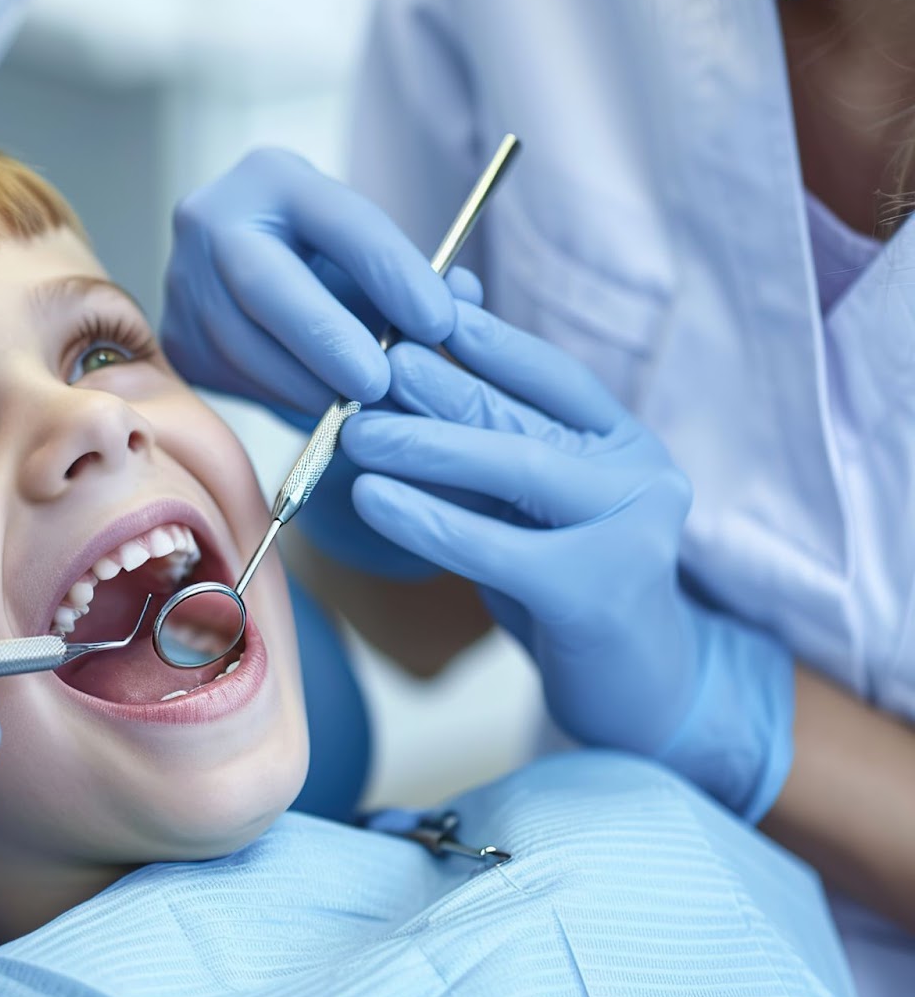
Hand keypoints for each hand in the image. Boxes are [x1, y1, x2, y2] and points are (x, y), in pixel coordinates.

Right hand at [161, 147, 456, 420]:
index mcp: (274, 178)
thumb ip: (418, 279)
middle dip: (329, 341)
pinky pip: (230, 377)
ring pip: (243, 345)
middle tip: (381, 384)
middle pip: (268, 287)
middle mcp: (212, 220)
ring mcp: (182, 280)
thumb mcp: (369, 254)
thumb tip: (464, 306)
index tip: (440, 323)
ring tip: (358, 408)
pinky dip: (279, 397)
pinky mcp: (175, 337)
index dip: (394, 274)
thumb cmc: (328, 262)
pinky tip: (318, 407)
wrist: (241, 269)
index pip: (341, 222)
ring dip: (307, 384)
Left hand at [340, 303, 793, 821]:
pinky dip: (428, 521)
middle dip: (436, 389)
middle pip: (523, 418)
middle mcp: (642, 475)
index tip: (418, 306)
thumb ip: (489, 437)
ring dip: (425, 446)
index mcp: (625, 442)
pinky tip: (372, 498)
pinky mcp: (597, 593)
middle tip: (361, 366)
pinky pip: (497, 548)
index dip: (486, 340)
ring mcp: (631, 533)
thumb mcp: (528, 503)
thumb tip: (420, 354)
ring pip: (515, 470)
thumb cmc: (566, 585)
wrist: (636, 690)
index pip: (552, 375)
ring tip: (353, 431)